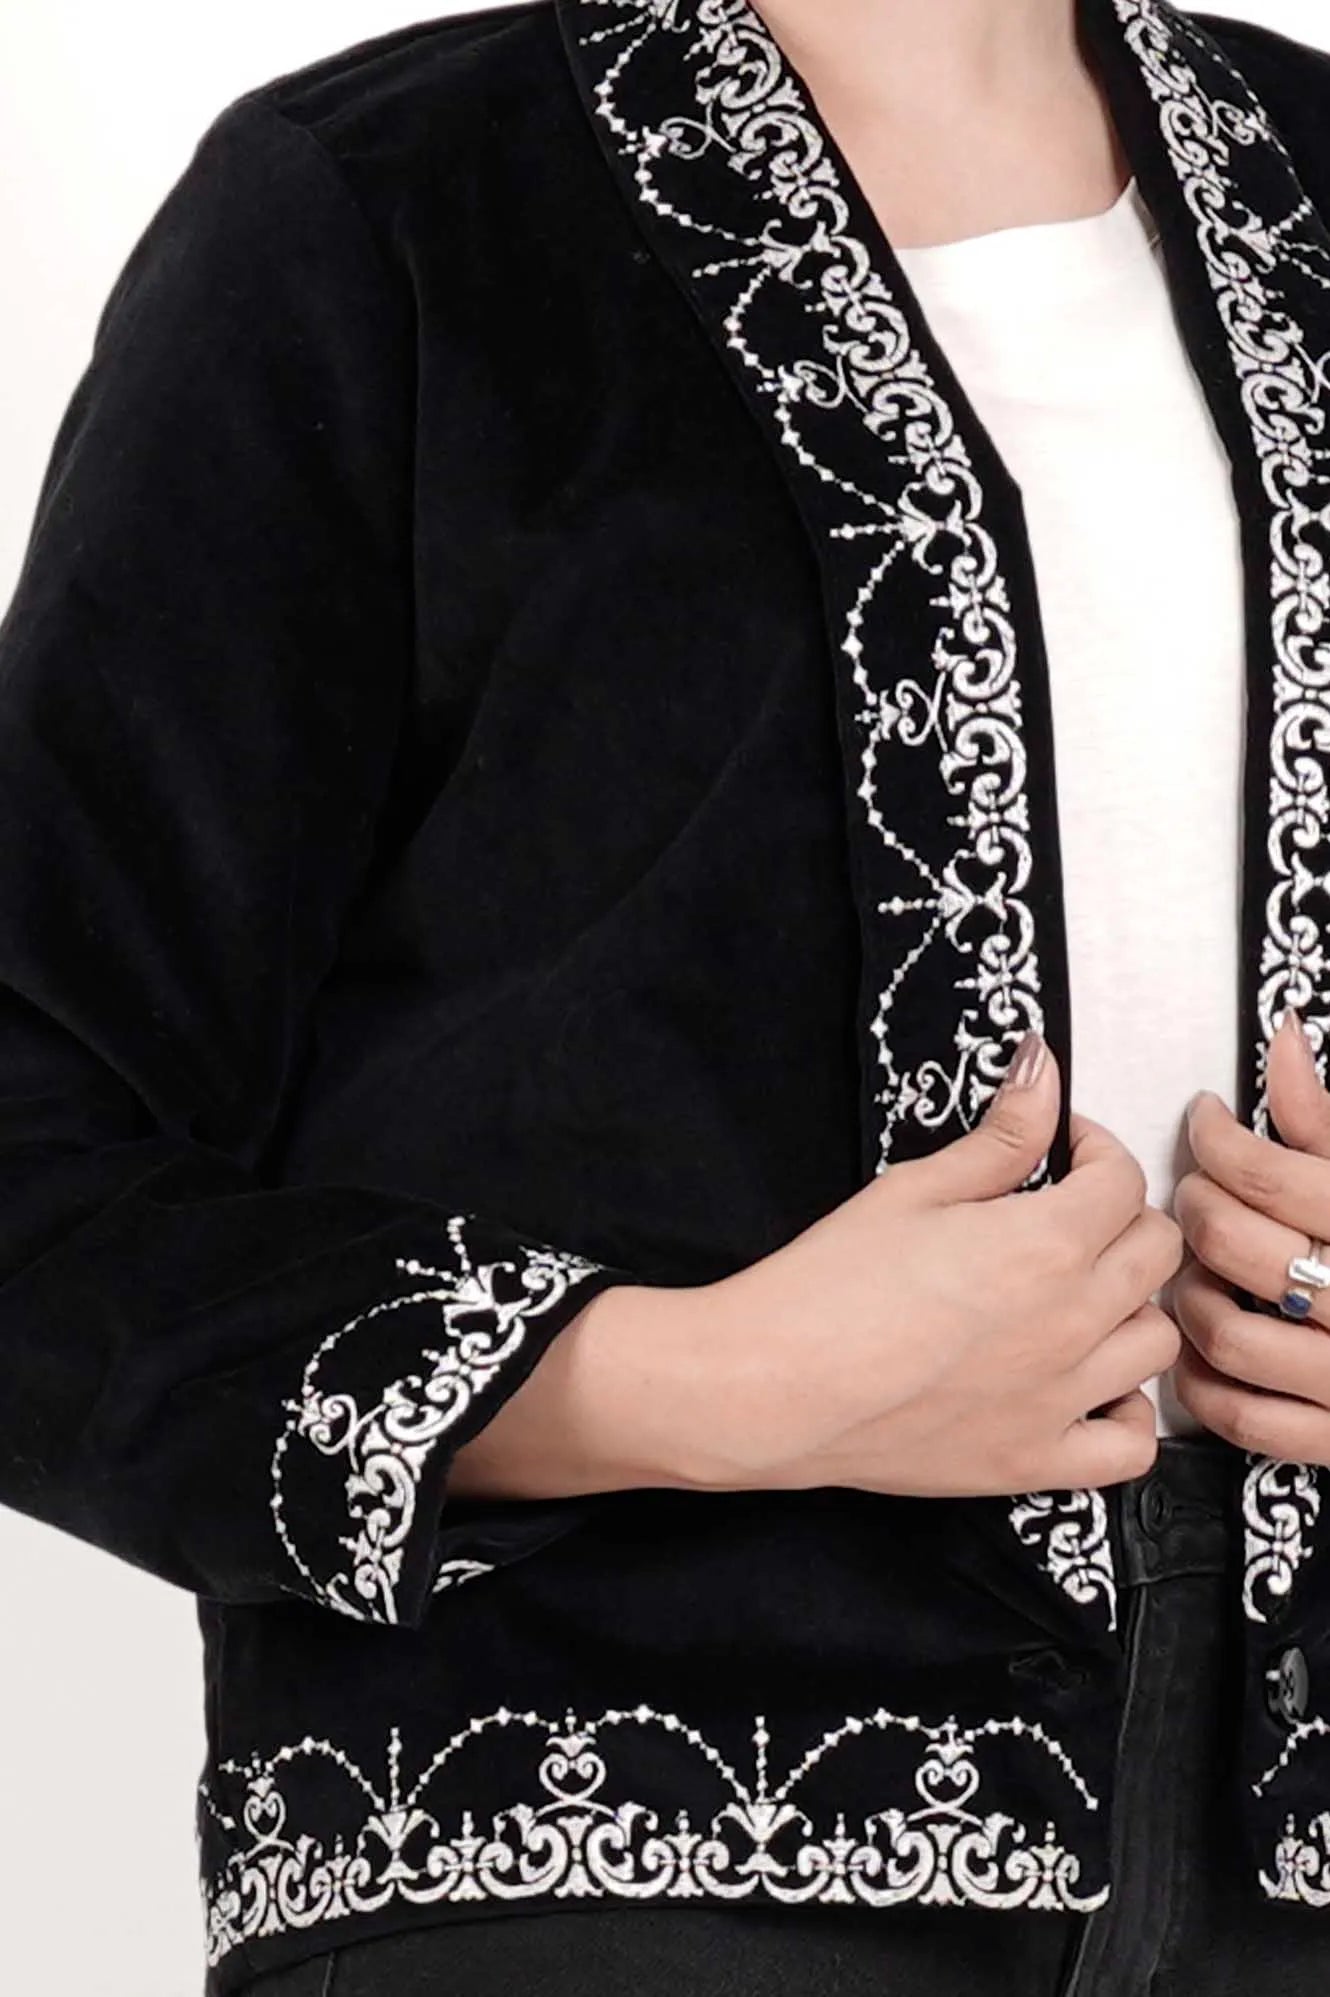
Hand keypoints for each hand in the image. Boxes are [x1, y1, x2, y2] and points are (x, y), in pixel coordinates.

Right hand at [679, 1031, 1182, 1499]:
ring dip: (1131, 1308)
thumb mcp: (914, 1188)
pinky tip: (1091, 1386)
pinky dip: (1127, 1413)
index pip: (1122, 1181)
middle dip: (1121, 1218)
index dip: (1096, 1151)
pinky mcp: (1034, 1461)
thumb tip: (1043, 1070)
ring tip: (1081, 1296)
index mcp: (1045, 1244)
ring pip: (1157, 1343)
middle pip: (1156, 1255)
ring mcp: (1061, 1400)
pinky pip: (1131, 1447)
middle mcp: (1072, 1322)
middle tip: (1071, 1214)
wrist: (770, 1385)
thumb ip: (999, 1136)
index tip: (1063, 1151)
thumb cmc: (826, 1285)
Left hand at [1172, 1007, 1329, 1461]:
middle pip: (1233, 1244)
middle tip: (1199, 1193)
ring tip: (1204, 1273)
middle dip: (1196, 1208)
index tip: (1208, 1121)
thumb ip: (1327, 1121)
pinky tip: (1210, 1350)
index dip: (1216, 1139)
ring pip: (1225, 1332)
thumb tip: (1283, 1040)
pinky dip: (1206, 1384)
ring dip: (1193, 1299)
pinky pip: (1242, 1417)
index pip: (1267, 1174)